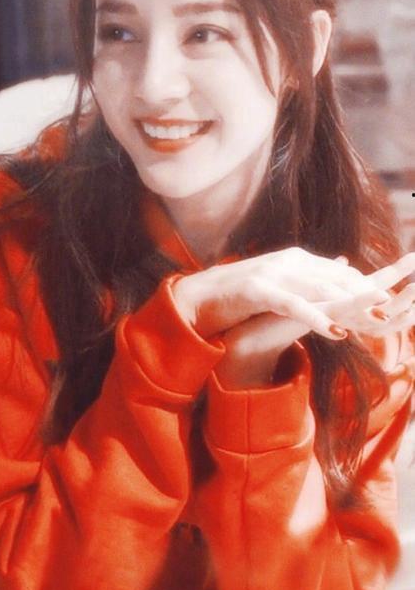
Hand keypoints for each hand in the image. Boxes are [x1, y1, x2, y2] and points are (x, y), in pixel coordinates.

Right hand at [172, 250, 414, 388]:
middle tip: (392, 307)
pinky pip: (293, 305)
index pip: (336, 271)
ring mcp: (272, 273)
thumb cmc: (239, 293)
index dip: (363, 286)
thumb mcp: (281, 281)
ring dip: (350, 302)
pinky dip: (316, 317)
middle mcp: (286, 261)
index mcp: (294, 258)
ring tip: (376, 314)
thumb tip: (345, 265)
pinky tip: (336, 331)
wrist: (198, 296)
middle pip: (334, 277)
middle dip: (365, 292)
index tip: (388, 301)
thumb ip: (312, 274)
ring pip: (319, 288)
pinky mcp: (257, 290)